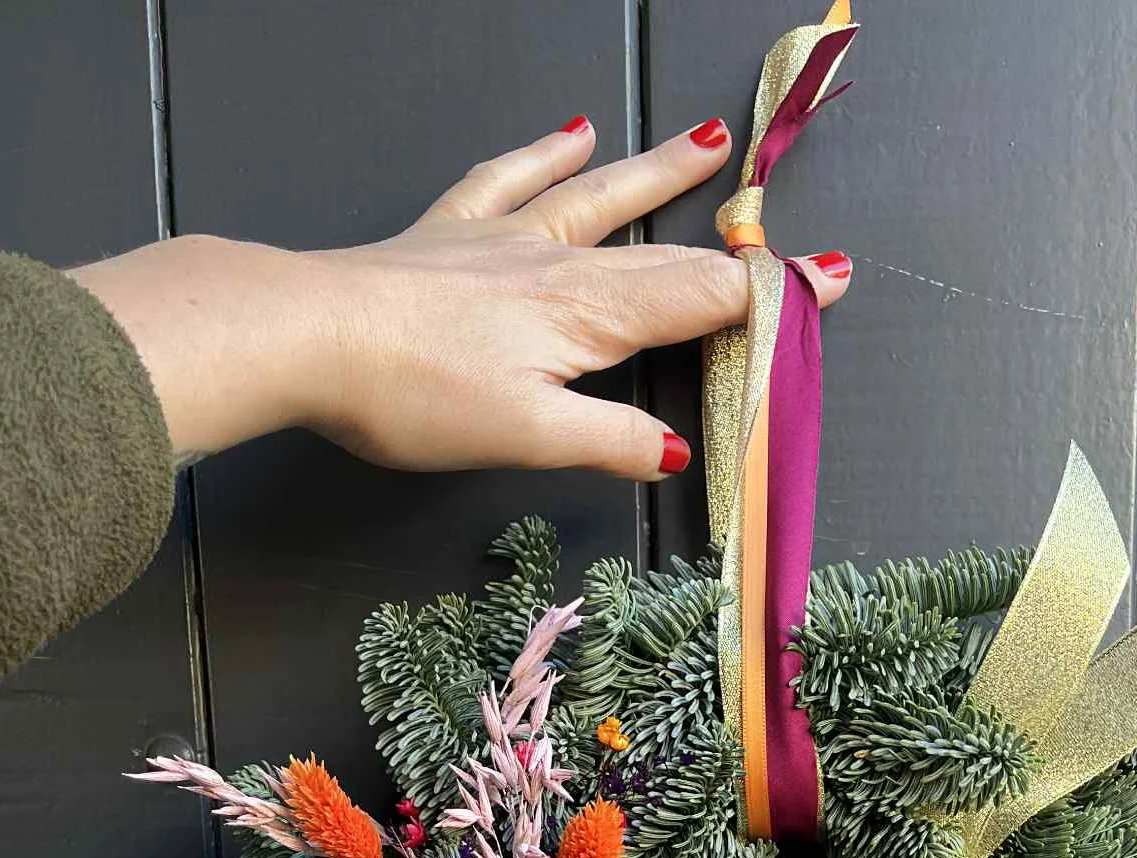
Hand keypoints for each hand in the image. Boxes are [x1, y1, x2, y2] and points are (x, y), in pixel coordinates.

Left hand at [70, 118, 852, 480]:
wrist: (309, 336)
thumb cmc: (416, 396)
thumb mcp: (530, 437)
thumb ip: (611, 441)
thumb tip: (678, 449)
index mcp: (587, 316)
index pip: (698, 301)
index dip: (765, 298)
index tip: (827, 287)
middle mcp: (556, 265)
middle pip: (662, 251)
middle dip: (734, 248)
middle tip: (793, 234)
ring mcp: (500, 241)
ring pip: (597, 197)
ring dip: (656, 173)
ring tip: (707, 142)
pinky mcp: (446, 235)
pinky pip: (508, 178)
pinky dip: (545, 152)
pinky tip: (572, 129)